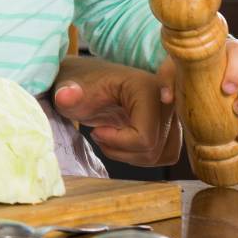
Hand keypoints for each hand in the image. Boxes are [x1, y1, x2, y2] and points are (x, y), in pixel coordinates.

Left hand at [52, 56, 181, 165]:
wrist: (86, 81)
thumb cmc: (79, 85)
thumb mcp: (68, 88)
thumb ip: (67, 93)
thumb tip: (65, 96)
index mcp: (147, 87)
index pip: (145, 138)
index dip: (116, 142)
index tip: (96, 130)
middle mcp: (167, 99)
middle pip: (153, 149)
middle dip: (121, 150)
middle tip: (99, 133)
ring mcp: (172, 113)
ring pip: (161, 155)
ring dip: (130, 155)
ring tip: (109, 137)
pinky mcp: (171, 124)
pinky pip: (166, 154)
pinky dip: (142, 155)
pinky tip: (123, 141)